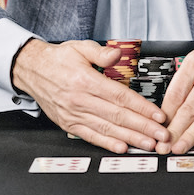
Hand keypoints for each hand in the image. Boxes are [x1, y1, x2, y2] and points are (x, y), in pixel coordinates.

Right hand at [10, 39, 170, 153]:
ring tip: (148, 144)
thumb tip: (117, 55)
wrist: (32, 70)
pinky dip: (106, 144)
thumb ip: (101, 53)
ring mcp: (74, 114)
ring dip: (130, 138)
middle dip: (143, 127)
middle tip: (161, 135)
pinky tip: (122, 147)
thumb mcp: (79, 47)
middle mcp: (80, 100)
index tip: (157, 115)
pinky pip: (90, 136)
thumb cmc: (58, 59)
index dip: (141, 107)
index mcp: (85, 81)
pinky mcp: (68, 124)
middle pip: (117, 116)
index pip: (119, 96)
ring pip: (106, 129)